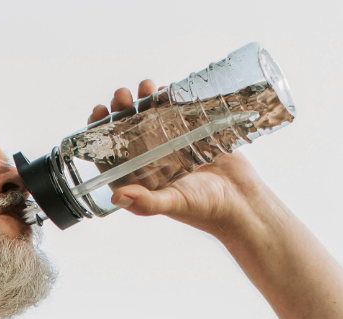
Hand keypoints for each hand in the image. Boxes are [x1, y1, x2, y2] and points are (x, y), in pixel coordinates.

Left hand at [87, 80, 274, 236]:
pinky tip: (164, 89)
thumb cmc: (207, 208)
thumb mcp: (174, 204)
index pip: (111, 154)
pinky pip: (174, 113)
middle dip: (121, 111)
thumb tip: (116, 197)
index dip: (100, 134)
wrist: (244, 200)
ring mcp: (171, 146)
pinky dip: (168, 100)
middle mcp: (152, 162)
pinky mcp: (191, 134)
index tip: (98, 112)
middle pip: (128, 131)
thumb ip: (146, 202)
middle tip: (122, 96)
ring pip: (150, 118)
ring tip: (145, 87)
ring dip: (143, 101)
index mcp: (140, 179)